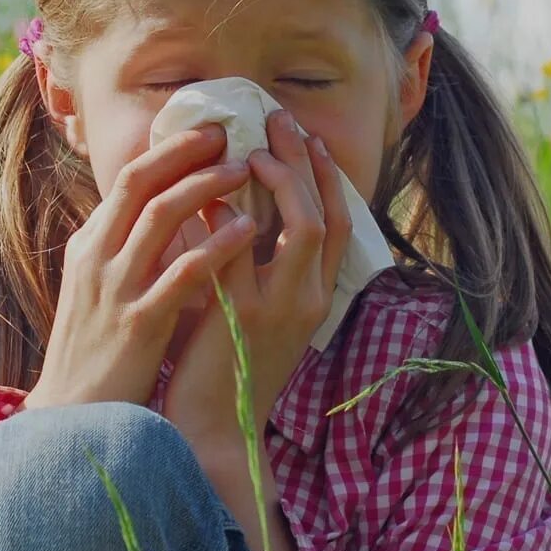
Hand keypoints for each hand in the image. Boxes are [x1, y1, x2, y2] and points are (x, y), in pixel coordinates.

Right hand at [22, 124, 259, 411]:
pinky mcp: (138, 324)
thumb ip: (123, 250)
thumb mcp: (98, 290)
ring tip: (244, 169)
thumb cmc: (96, 353)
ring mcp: (115, 290)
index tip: (207, 130)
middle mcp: (97, 259)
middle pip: (139, 184)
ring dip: (204, 187)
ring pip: (158, 218)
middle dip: (185, 152)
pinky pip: (181, 274)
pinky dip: (214, 246)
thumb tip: (159, 210)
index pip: (127, 179)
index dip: (168, 150)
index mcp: (89, 247)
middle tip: (228, 132)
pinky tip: (246, 229)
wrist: (75, 416)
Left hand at [161, 110, 351, 448]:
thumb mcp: (256, 312)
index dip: (327, 177)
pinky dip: (228, 213)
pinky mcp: (241, 315)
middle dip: (305, 162)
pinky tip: (210, 187)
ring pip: (300, 226)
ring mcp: (279, 308)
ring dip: (281, 178)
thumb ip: (256, 264)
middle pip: (325, 214)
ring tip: (254, 145)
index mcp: (316, 299)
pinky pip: (240, 249)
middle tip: (280, 120)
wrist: (213, 429)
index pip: (340, 224)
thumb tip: (233, 202)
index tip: (308, 138)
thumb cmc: (225, 367)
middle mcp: (308, 300)